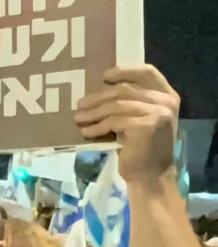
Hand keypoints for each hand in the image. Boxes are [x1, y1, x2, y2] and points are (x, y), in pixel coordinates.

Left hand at [74, 65, 179, 182]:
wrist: (151, 175)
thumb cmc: (141, 146)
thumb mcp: (140, 117)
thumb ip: (130, 101)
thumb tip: (97, 89)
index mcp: (167, 95)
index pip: (147, 72)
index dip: (124, 71)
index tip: (103, 76)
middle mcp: (166, 102)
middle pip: (124, 90)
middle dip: (98, 98)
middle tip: (79, 105)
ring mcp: (158, 113)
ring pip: (116, 106)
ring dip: (93, 113)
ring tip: (78, 119)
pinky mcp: (146, 126)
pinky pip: (114, 121)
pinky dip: (97, 126)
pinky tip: (87, 132)